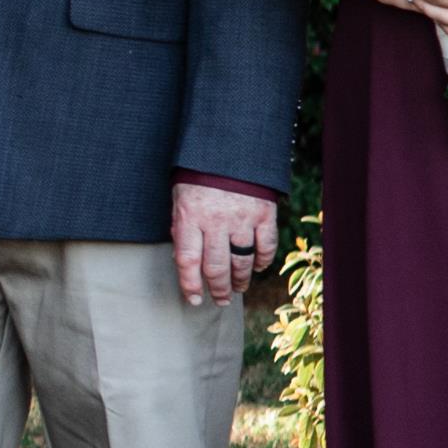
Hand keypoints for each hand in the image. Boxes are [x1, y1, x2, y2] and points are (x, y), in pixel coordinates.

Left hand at [170, 179, 276, 307]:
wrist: (230, 148)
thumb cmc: (199, 176)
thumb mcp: (180, 199)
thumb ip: (182, 229)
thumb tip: (183, 261)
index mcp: (190, 216)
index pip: (187, 261)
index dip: (190, 285)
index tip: (193, 300)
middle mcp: (216, 221)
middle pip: (217, 267)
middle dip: (218, 289)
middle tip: (221, 299)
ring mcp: (242, 218)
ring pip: (242, 261)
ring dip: (241, 279)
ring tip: (238, 288)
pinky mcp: (264, 214)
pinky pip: (266, 246)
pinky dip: (263, 260)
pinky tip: (258, 267)